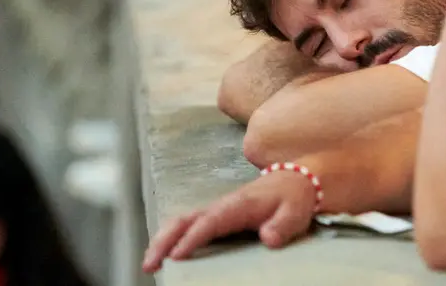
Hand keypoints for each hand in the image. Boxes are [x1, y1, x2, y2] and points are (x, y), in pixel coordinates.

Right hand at [141, 170, 317, 272]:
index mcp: (238, 205)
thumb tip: (268, 239)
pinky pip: (188, 225)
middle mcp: (221, 206)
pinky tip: (165, 256)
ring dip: (162, 240)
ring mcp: (216, 210)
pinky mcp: (215, 217)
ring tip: (150, 264)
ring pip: (181, 221)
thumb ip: (282, 225)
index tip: (176, 256)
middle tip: (150, 264)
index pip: (209, 222)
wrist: (294, 180)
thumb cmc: (293, 199)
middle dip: (163, 240)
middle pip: (184, 219)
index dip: (192, 238)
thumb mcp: (295, 212)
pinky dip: (171, 238)